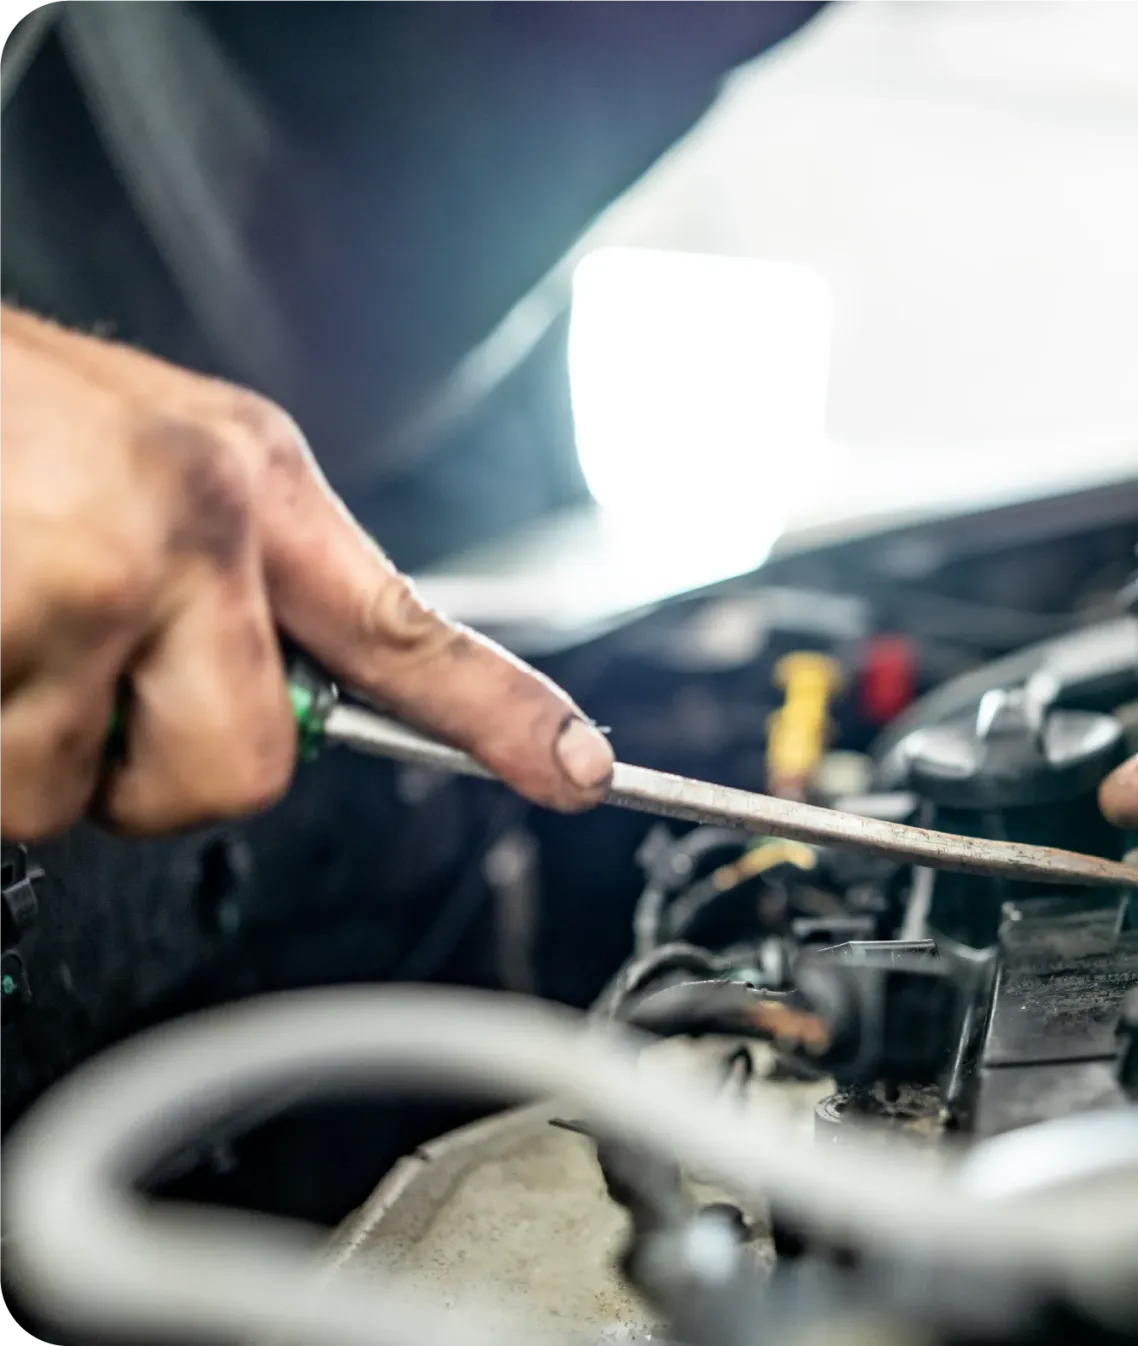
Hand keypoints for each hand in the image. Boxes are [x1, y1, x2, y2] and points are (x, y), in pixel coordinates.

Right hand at [0, 309, 613, 839]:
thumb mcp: (149, 445)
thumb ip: (241, 570)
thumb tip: (302, 690)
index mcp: (241, 483)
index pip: (400, 625)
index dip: (502, 713)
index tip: (580, 771)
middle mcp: (188, 535)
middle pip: (242, 773)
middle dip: (152, 767)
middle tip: (79, 681)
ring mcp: (84, 593)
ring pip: (79, 796)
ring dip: (26, 747)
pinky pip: (1, 791)